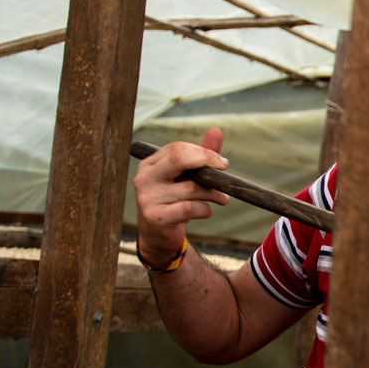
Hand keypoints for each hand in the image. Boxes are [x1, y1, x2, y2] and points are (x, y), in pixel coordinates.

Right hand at [133, 127, 229, 265]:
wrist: (159, 237)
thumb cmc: (175, 202)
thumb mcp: (186, 178)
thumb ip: (200, 155)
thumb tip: (216, 131)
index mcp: (150, 165)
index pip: (177, 148)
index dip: (203, 152)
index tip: (222, 163)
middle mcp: (144, 178)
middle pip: (179, 159)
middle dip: (207, 163)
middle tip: (224, 171)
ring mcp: (147, 198)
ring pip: (191, 188)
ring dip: (212, 193)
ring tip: (221, 198)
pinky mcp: (155, 217)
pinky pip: (190, 208)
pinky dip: (205, 210)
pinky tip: (206, 211)